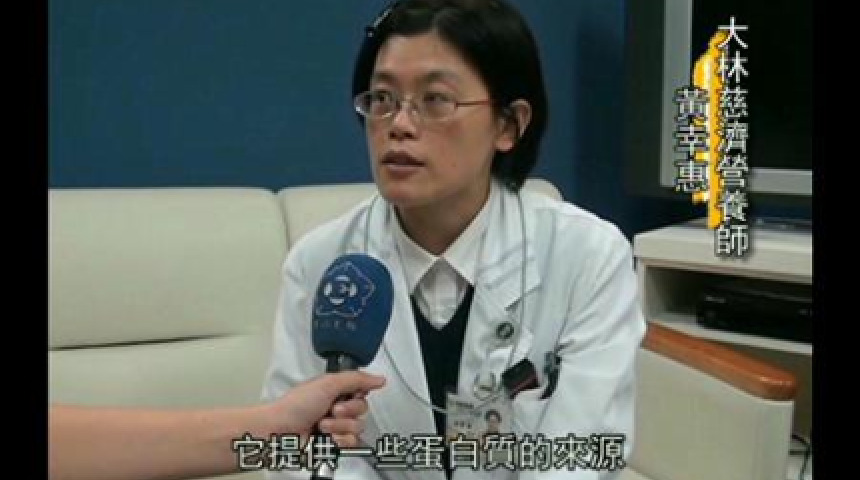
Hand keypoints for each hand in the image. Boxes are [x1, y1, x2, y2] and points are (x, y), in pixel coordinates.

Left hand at [266, 371, 384, 446]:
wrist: (280, 431)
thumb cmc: (295, 406)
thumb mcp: (328, 383)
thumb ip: (357, 378)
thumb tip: (379, 379)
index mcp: (335, 391)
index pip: (362, 392)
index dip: (357, 395)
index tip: (347, 395)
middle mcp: (336, 408)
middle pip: (362, 410)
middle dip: (347, 411)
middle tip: (331, 410)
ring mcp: (335, 427)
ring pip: (357, 428)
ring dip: (340, 426)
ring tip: (322, 425)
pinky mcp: (333, 444)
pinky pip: (351, 443)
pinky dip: (338, 440)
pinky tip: (325, 437)